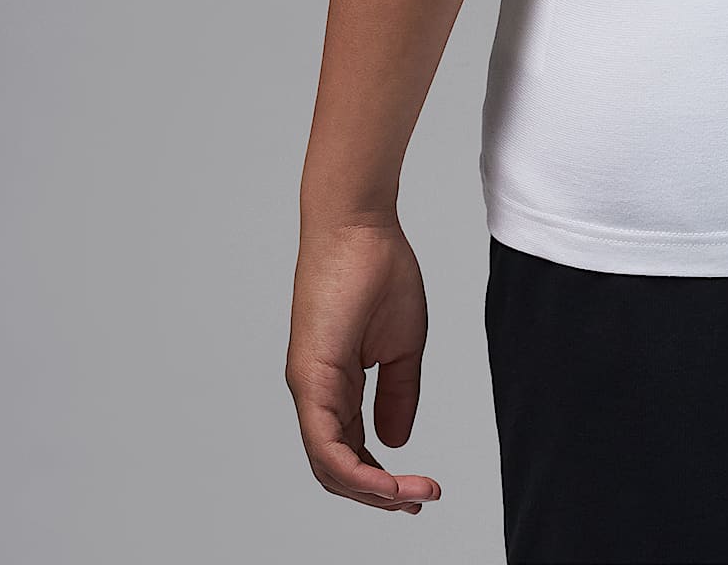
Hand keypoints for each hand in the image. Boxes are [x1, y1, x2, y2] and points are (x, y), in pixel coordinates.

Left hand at [286, 217, 442, 512]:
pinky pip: (324, 444)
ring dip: (370, 491)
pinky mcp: (309, 378)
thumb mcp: (402, 343)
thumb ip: (398, 393)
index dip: (382, 479)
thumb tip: (395, 443)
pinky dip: (354, 471)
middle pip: (336, 468)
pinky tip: (386, 481)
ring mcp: (308, 387)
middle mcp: (315, 392)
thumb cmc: (378, 268)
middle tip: (417, 502)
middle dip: (377, 495)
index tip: (419, 490)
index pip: (351, 450)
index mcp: (335, 384)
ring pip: (328, 465)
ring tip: (411, 497)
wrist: (358, 224)